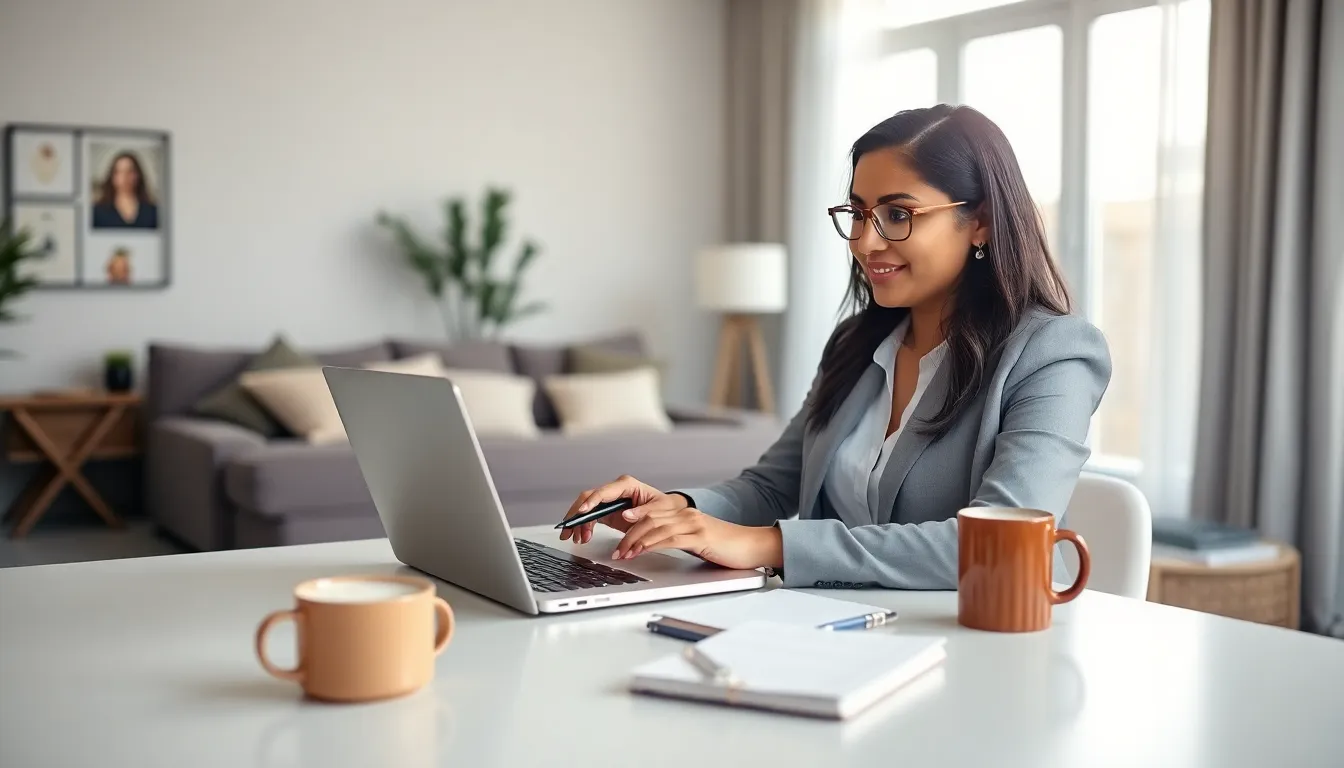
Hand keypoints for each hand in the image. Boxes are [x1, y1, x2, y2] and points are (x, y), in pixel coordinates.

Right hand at [558, 475, 689, 544]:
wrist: (665, 512)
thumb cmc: (662, 506)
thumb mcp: (658, 509)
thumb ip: (643, 512)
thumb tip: (626, 514)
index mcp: (627, 485)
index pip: (604, 491)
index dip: (592, 501)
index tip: (583, 512)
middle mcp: (614, 490)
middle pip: (588, 498)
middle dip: (576, 514)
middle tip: (569, 530)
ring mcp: (609, 500)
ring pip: (586, 508)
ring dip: (578, 523)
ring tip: (577, 538)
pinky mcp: (606, 510)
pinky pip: (590, 517)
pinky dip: (584, 527)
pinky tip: (583, 537)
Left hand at [613, 507, 782, 570]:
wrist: (752, 546)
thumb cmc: (725, 546)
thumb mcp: (697, 539)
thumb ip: (678, 537)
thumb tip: (655, 545)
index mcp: (685, 513)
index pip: (651, 512)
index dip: (631, 519)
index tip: (615, 529)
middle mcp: (687, 515)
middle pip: (649, 519)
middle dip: (628, 534)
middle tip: (616, 549)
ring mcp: (694, 524)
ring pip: (656, 527)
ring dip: (635, 541)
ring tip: (623, 554)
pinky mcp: (701, 537)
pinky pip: (670, 539)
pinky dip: (652, 545)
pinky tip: (641, 551)